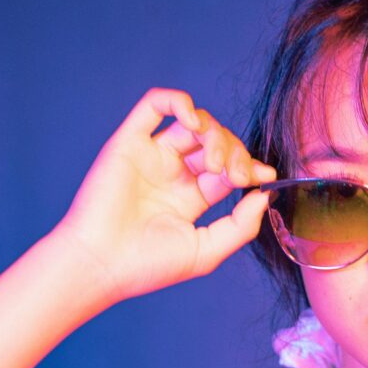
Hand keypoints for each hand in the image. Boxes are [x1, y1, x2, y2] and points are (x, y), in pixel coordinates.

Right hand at [55, 88, 274, 308]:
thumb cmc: (147, 266)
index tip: (265, 176)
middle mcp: (171, 172)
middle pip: (215, 143)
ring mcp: (151, 155)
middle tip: (236, 176)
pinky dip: (178, 101)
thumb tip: (263, 194)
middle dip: (235, 153)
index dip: (249, 167)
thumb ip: (240, 225)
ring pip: (193, 122)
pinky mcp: (129, 142)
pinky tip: (194, 122)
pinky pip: (154, 105)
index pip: (228, 169)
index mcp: (189, 197)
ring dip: (215, 134)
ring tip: (216, 163)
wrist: (102, 264)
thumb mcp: (206, 251)